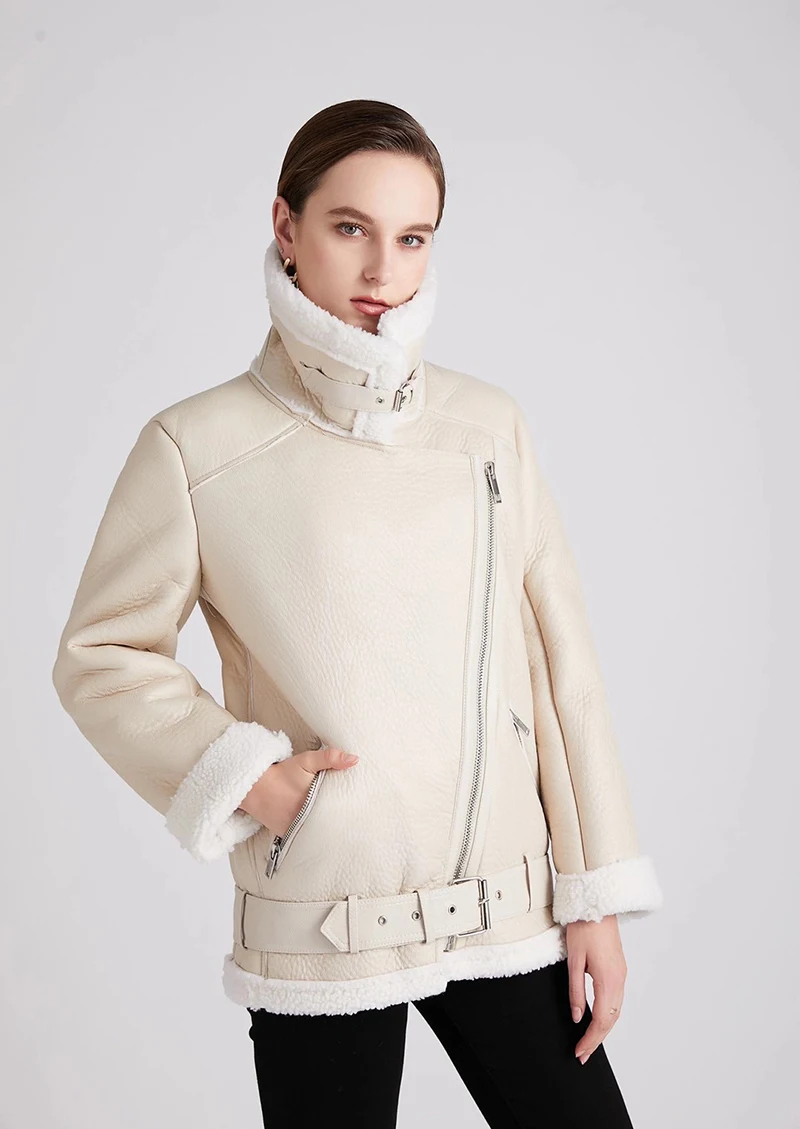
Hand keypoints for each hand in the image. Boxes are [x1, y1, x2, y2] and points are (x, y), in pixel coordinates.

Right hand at [239, 744, 358, 836]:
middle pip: (330, 826)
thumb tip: (355, 759)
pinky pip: (304, 839)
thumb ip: (330, 758)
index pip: (339, 812)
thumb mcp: (307, 761)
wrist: (255, 786)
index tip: (363, 814)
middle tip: (358, 826)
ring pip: (318, 835)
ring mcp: (295, 829)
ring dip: (328, 834)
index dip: (351, 814)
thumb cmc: (283, 772)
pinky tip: (324, 838)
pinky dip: (313, 837)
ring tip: (345, 835)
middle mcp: (304, 819)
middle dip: (342, 826)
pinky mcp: (287, 834)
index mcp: (314, 802)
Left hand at [566, 914, 626, 1064]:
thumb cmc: (583, 927)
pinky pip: (616, 999)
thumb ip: (575, 990)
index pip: (602, 1020)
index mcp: (608, 979)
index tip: (580, 1053)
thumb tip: (577, 1017)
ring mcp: (622, 974)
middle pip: (612, 1019)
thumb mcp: (573, 960)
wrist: (597, 903)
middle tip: (583, 1055)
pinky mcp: (619, 968)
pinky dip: (608, 1015)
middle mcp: (619, 979)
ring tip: (588, 1042)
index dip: (590, 1039)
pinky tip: (598, 1019)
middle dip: (597, 1039)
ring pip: (616, 1010)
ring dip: (604, 1029)